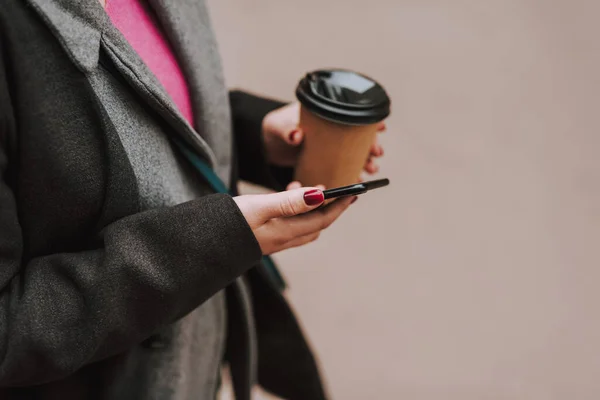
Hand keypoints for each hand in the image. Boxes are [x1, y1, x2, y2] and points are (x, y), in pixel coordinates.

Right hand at [234, 183, 354, 254]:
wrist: (200, 246)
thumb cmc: (226, 224)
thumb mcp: (258, 207)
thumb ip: (289, 201)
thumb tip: (319, 194)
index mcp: (285, 232)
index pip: (322, 220)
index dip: (340, 206)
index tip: (355, 193)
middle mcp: (282, 240)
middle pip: (316, 226)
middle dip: (331, 209)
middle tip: (341, 192)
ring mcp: (273, 242)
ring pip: (304, 227)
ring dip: (313, 211)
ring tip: (310, 190)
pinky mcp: (263, 239)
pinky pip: (290, 227)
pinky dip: (297, 213)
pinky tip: (285, 201)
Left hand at [262, 102, 386, 173]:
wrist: (267, 145)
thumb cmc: (275, 130)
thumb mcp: (279, 128)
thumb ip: (287, 131)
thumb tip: (296, 135)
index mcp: (325, 117)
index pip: (352, 115)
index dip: (369, 120)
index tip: (382, 126)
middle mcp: (333, 133)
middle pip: (359, 137)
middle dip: (371, 145)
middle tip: (377, 153)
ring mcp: (331, 149)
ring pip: (354, 155)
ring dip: (366, 162)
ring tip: (371, 170)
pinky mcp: (326, 165)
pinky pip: (342, 170)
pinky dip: (351, 174)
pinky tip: (357, 180)